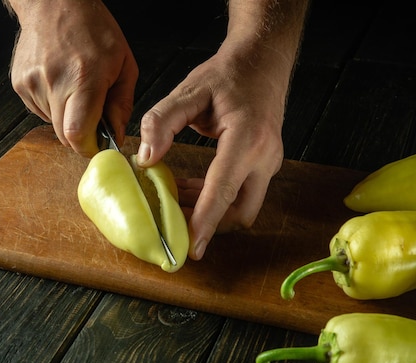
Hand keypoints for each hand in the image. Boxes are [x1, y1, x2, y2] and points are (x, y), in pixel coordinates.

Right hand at [8, 0, 137, 155]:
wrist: (55, 3)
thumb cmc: (93, 29)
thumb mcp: (123, 64)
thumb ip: (122, 104)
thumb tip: (115, 135)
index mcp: (83, 78)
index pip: (77, 133)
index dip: (89, 147)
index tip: (99, 144)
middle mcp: (54, 82)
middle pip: (64, 135)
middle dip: (81, 135)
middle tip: (93, 116)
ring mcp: (32, 84)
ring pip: (52, 124)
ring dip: (66, 117)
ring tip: (75, 88)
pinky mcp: (19, 84)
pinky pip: (40, 111)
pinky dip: (52, 106)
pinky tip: (60, 83)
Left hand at [137, 39, 293, 260]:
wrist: (263, 62)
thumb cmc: (227, 75)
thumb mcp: (189, 90)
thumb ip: (162, 122)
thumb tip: (145, 160)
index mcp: (248, 138)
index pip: (224, 189)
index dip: (206, 221)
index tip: (192, 247)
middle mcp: (265, 156)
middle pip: (241, 211)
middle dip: (210, 225)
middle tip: (174, 225)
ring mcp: (270, 163)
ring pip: (243, 207)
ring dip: (211, 212)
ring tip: (174, 202)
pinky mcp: (265, 165)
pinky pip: (242, 194)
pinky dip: (216, 199)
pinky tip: (189, 189)